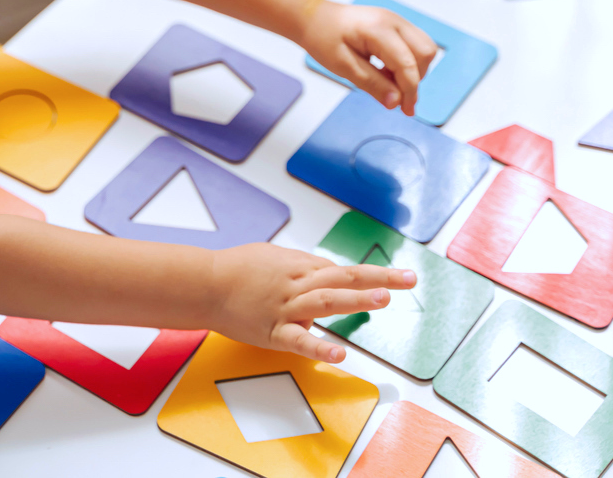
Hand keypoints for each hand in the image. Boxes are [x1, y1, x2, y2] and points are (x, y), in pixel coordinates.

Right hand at [210, 242, 416, 362]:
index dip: (370, 275)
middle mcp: (297, 285)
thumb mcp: (271, 256)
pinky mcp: (273, 331)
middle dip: (378, 279)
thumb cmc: (235, 269)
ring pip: (326, 301)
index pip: (341, 270)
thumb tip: (321, 271)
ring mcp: (286, 308)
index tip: (397, 278)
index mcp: (298, 267)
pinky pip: (299, 340)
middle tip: (408, 280)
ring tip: (383, 299)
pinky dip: (319, 348)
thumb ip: (298, 265)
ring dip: (356, 300)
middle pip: (343, 279)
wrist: (204, 284)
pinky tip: (339, 355)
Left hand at [300, 0, 436, 116]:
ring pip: (424, 48)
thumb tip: (395, 102)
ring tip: (389, 83)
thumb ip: (372, 83)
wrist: (314, 18)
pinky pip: (414, 45)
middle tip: (397, 98)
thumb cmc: (322, 37)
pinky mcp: (395, 25)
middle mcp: (393, 20)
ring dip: (414, 70)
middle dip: (416, 79)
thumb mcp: (343, 66)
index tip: (406, 110)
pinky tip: (388, 72)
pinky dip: (408, 62)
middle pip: (425, 52)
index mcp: (379, 29)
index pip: (407, 63)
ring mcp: (397, 20)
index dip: (409, 90)